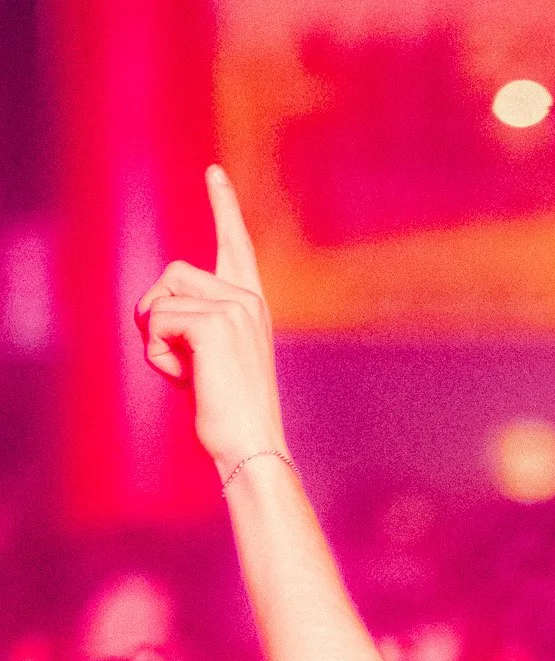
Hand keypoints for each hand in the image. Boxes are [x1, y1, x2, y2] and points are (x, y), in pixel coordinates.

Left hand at [135, 166, 286, 477]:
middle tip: (179, 362)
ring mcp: (235, 308)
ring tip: (186, 373)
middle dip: (158, 314)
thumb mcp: (213, 361)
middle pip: (173, 273)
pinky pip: (158, 321)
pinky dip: (158, 355)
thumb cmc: (230, 416)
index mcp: (252, 306)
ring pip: (162, 295)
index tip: (214, 171)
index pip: (235, 246)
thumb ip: (194, 325)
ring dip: (156, 336)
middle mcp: (248, 300)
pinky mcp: (215, 323)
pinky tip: (185, 380)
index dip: (224, 207)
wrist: (252, 447)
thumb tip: (155, 309)